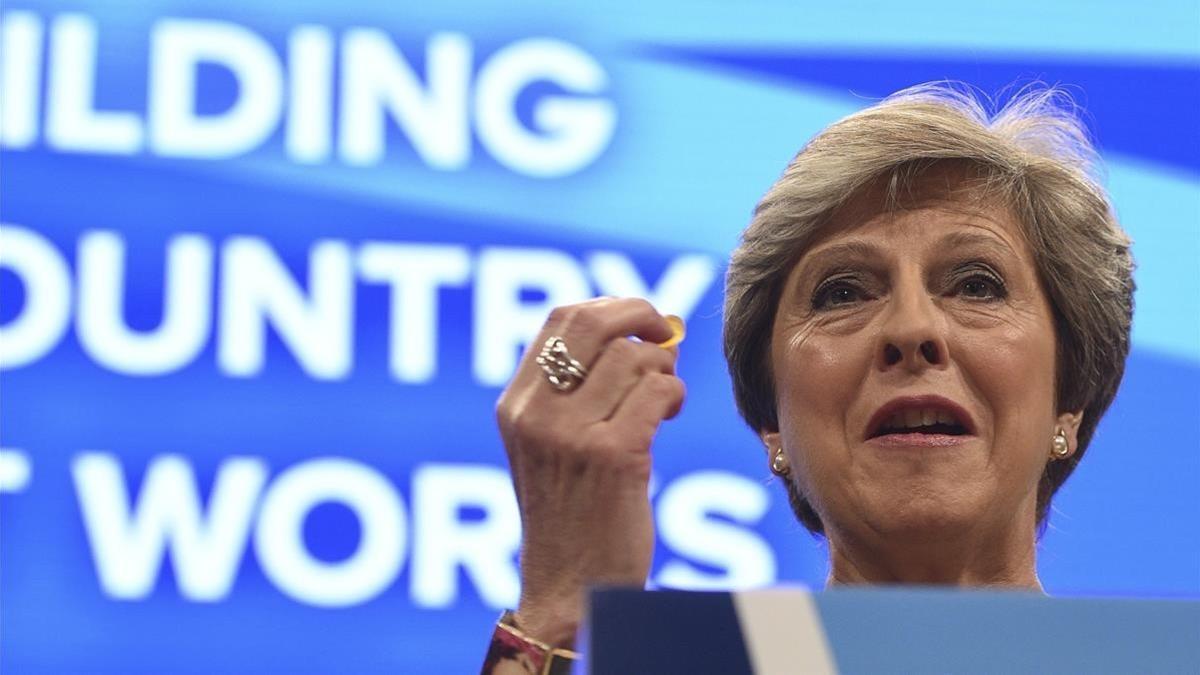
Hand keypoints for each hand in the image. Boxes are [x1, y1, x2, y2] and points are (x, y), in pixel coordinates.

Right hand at [495, 297, 684, 647]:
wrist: (571, 588)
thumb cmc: (574, 516)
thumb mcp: (553, 447)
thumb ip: (577, 392)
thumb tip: (640, 332)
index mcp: (516, 406)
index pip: (560, 319)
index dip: (608, 306)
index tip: (637, 320)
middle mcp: (536, 414)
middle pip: (593, 323)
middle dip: (639, 314)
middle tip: (664, 332)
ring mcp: (571, 434)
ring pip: (634, 358)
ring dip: (662, 371)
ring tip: (662, 400)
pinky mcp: (612, 455)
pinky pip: (657, 392)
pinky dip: (673, 395)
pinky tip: (669, 415)